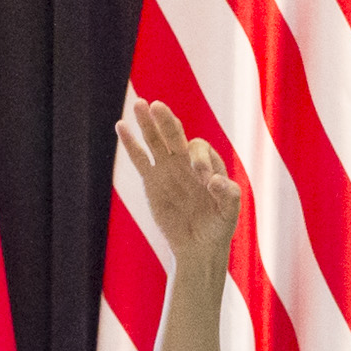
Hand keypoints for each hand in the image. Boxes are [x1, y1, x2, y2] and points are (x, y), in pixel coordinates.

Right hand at [119, 98, 243, 271]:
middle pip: (175, 134)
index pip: (199, 150)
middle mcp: (186, 161)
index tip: (202, 178)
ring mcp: (167, 169)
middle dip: (167, 121)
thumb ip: (228, 196)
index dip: (199, 159)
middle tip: (158, 106)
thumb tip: (214, 181)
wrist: (198, 247)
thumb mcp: (229, 213)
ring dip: (147, 123)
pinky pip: (139, 159)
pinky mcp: (152, 181)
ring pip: (155, 141)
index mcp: (208, 163)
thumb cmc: (218, 227)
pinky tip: (121, 125)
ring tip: (139, 104)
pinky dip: (130, 143)